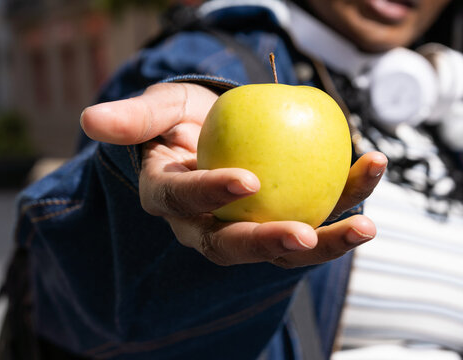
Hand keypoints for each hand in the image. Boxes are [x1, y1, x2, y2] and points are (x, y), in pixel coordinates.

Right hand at [81, 82, 386, 267]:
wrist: (215, 128)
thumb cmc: (184, 120)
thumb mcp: (160, 110)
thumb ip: (135, 118)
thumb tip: (90, 120)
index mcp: (174, 201)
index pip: (186, 204)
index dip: (211, 196)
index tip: (245, 181)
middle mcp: (212, 224)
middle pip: (238, 246)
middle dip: (271, 246)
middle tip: (303, 236)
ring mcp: (253, 224)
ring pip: (287, 242)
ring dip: (327, 239)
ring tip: (366, 226)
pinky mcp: (289, 211)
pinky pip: (319, 208)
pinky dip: (349, 192)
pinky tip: (372, 166)